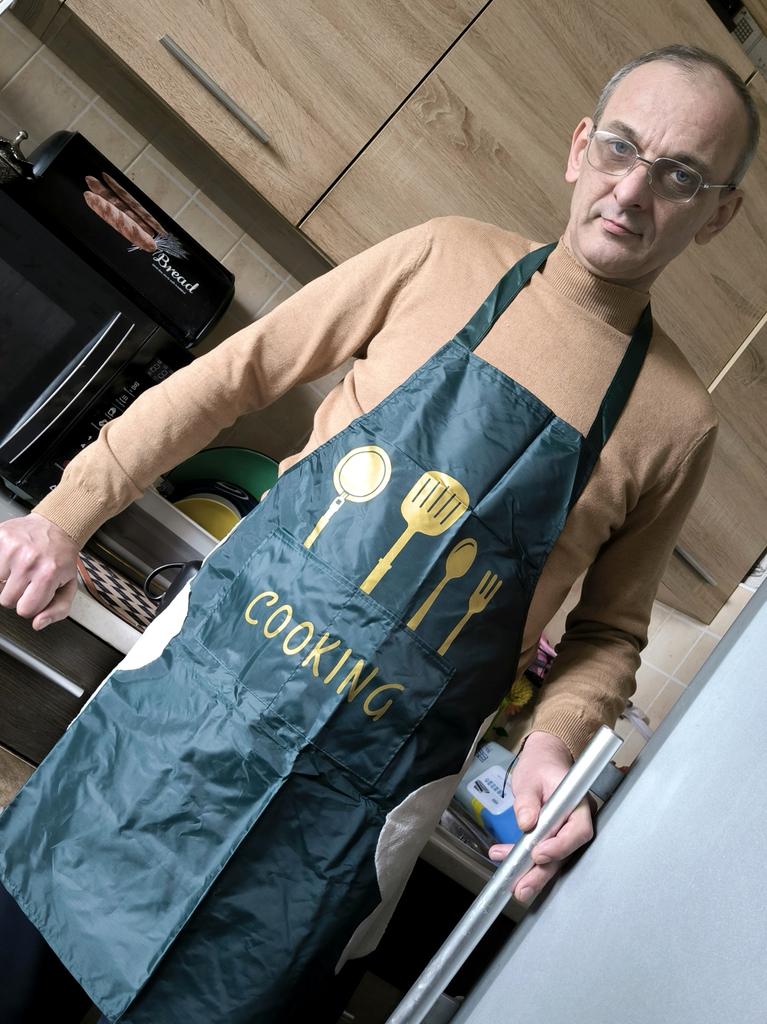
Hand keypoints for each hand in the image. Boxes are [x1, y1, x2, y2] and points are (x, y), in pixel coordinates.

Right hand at [0, 513, 79, 628]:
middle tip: (28, 579)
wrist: (57, 526)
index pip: (25, 610)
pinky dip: (0, 567)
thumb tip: (37, 624)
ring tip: (20, 569)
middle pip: (7, 600)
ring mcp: (12, 548)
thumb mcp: (69, 586)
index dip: (31, 605)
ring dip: (7, 580)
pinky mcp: (0, 538)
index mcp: (48, 574)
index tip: (36, 593)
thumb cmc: (61, 558)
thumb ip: (58, 610)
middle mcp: (29, 560)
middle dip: (18, 594)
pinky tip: (11, 561)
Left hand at [488, 730, 593, 905]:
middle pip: (564, 852)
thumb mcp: (530, 778)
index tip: (538, 853)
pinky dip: (522, 858)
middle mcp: (576, 821)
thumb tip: (527, 823)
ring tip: (513, 885)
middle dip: (542, 872)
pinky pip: (540, 852)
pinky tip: (503, 857)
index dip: (560, 846)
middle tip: (523, 888)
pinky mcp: (552, 837)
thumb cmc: (540, 765)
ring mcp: (565, 831)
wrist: (543, 760)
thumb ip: (528, 800)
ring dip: (532, 873)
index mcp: (577, 803)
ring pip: (552, 858)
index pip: (577, 830)